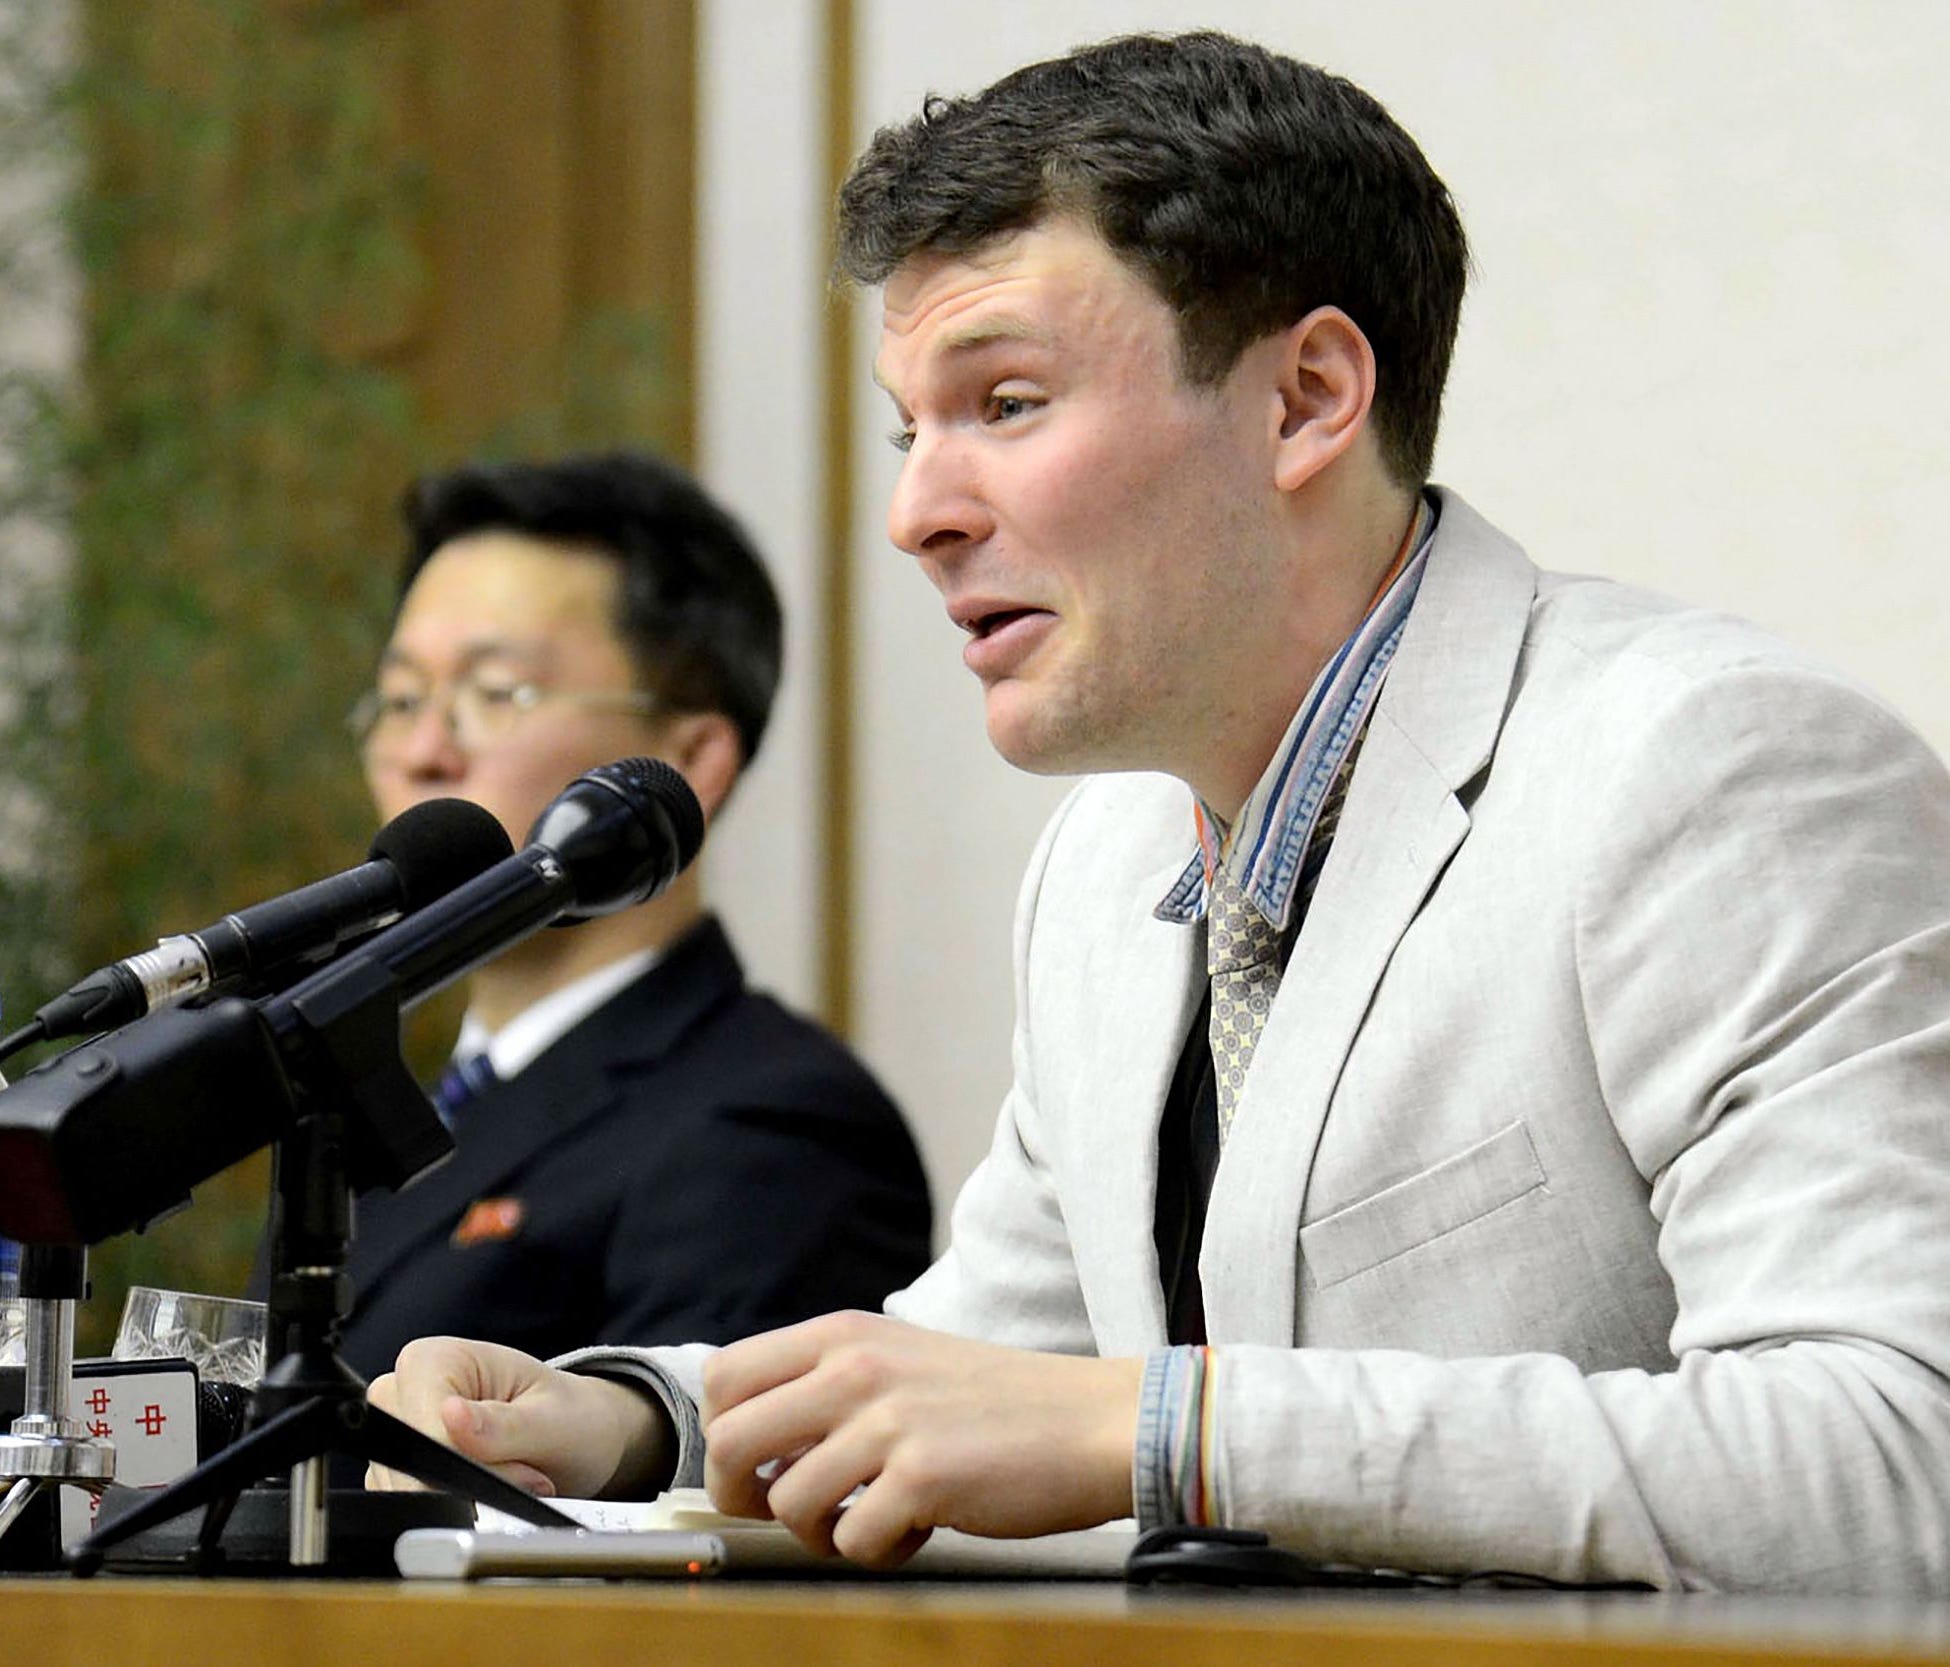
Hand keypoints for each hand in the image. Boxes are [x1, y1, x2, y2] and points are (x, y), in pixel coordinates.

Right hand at [365, 1336, 667, 1499]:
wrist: (578, 1436)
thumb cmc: (568, 1415)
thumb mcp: (551, 1420)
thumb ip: (503, 1425)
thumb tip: (449, 1416)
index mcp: (432, 1359)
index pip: (423, 1431)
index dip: (468, 1464)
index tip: (519, 1467)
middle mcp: (403, 1390)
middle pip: (413, 1466)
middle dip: (472, 1484)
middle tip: (526, 1471)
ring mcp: (399, 1433)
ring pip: (411, 1492)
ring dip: (467, 1497)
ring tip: (516, 1473)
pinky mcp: (402, 1469)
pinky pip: (415, 1506)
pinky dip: (457, 1506)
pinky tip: (491, 1490)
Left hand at [700, 1311, 1141, 1567]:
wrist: (1093, 1421)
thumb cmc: (998, 1404)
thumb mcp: (900, 1360)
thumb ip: (830, 1382)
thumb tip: (754, 1442)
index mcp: (844, 1333)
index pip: (724, 1376)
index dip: (722, 1434)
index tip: (755, 1467)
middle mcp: (856, 1366)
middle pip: (728, 1441)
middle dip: (743, 1495)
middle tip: (791, 1511)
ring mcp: (887, 1420)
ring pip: (785, 1501)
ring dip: (821, 1531)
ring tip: (874, 1519)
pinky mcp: (921, 1476)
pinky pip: (851, 1540)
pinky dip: (878, 1551)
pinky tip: (918, 1528)